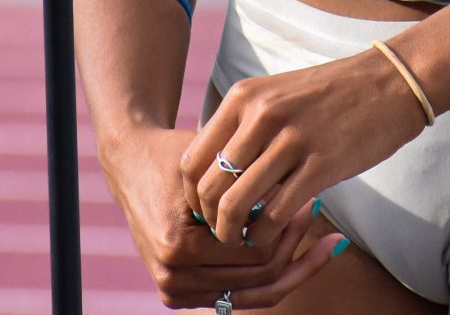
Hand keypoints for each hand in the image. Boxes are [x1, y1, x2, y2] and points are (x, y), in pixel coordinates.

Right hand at [100, 121, 342, 308]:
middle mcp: (173, 276)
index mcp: (178, 245)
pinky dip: (265, 274)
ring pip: (254, 294)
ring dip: (287, 263)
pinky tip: (293, 249)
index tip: (312, 200)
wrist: (132, 165)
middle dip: (294, 246)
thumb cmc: (174, 155)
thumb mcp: (211, 162)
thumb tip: (298, 194)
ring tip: (315, 234)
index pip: (256, 252)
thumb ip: (248, 183)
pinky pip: (237, 295)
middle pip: (259, 279)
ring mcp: (174, 290)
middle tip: (317, 212)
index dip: (289, 227)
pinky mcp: (178, 294)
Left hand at [183, 45, 428, 251]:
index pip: (193, 159)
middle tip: (223, 231)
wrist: (388, 83)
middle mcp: (261, 116)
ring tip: (243, 239)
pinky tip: (272, 234)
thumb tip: (215, 173)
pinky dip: (266, 233)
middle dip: (210, 220)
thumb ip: (243, 127)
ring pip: (237, 204)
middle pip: (210, 186)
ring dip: (234, 233)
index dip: (193, 195)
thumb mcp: (276, 96)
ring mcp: (291, 140)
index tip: (206, 210)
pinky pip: (276, 213)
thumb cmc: (330, 95)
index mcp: (244, 98)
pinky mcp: (321, 164)